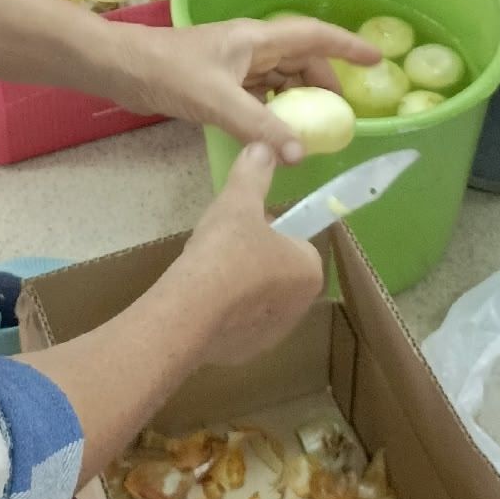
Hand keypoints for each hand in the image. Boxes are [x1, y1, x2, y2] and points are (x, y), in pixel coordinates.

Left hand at [108, 14, 379, 157]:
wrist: (120, 68)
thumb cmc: (168, 72)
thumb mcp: (218, 100)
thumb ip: (260, 127)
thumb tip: (301, 154)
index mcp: (256, 39)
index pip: (314, 36)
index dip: (347, 46)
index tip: (376, 60)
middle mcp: (250, 47)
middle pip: (300, 61)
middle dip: (323, 85)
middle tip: (338, 117)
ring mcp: (233, 64)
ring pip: (279, 80)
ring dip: (296, 101)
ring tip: (311, 130)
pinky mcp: (217, 82)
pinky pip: (257, 95)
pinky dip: (271, 112)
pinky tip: (275, 134)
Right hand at [174, 144, 327, 367]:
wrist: (190, 310)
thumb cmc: (224, 252)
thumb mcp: (238, 203)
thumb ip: (253, 173)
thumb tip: (263, 146)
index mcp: (308, 268)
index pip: (294, 239)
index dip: (267, 228)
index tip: (242, 224)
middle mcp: (300, 305)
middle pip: (276, 269)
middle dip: (253, 257)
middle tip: (221, 245)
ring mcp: (273, 333)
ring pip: (257, 298)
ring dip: (238, 285)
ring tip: (206, 271)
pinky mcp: (246, 352)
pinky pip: (238, 323)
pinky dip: (223, 311)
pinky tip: (200, 298)